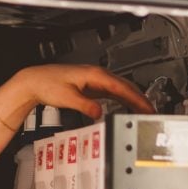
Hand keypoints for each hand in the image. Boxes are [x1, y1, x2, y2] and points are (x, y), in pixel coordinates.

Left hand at [0, 64, 155, 126]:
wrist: (35, 81)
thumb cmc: (47, 84)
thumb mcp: (67, 97)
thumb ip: (85, 106)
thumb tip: (99, 113)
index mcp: (95, 75)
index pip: (123, 87)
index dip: (138, 99)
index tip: (148, 108)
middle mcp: (97, 75)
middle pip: (126, 87)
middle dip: (141, 99)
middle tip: (152, 112)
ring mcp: (95, 80)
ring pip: (121, 89)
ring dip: (133, 99)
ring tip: (144, 111)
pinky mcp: (91, 86)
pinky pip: (112, 92)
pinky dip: (122, 99)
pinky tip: (127, 107)